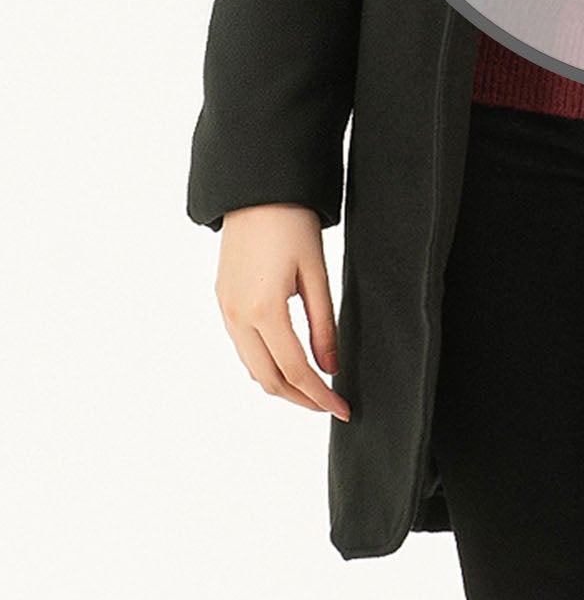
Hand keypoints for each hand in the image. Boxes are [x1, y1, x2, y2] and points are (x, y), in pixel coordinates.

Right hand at [214, 204, 350, 420]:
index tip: (343, 409)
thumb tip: (331, 368)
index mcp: (264, 310)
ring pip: (252, 367)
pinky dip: (265, 363)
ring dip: (282, 384)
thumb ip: (323, 325)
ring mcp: (225, 311)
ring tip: (313, 387)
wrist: (257, 190)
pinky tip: (287, 360)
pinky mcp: (223, 301)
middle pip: (269, 380)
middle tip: (330, 404)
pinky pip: (243, 348)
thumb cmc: (292, 223)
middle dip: (301, 399)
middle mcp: (237, 317)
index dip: (321, 396)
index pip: (296, 371)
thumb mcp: (316, 273)